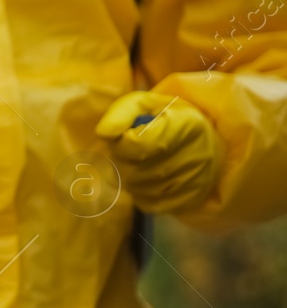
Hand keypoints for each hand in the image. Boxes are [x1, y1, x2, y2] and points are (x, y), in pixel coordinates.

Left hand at [95, 91, 222, 214]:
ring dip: (130, 175)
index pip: (136, 145)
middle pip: (133, 169)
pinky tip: (151, 178)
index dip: (123, 141)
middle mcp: (194, 156)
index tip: (129, 134)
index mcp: (187, 125)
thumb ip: (122, 113)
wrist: (203, 144)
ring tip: (144, 161)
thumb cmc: (167, 120)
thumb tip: (104, 133)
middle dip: (124, 159)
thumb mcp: (145, 104)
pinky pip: (145, 202)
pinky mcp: (186, 201)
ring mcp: (192, 182)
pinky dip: (141, 192)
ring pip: (137, 187)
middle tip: (136, 148)